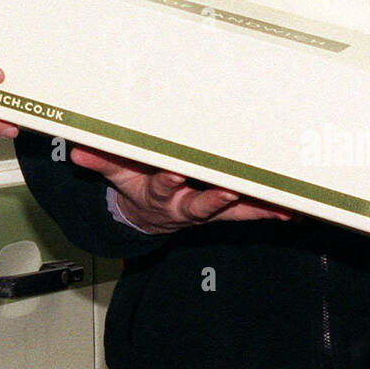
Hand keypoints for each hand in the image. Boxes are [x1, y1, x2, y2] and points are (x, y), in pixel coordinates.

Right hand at [70, 144, 295, 233]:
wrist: (149, 218)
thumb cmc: (137, 185)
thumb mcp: (117, 173)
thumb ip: (100, 161)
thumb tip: (77, 151)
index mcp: (159, 194)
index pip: (162, 186)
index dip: (167, 181)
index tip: (173, 173)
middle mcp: (185, 206)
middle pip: (202, 204)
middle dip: (216, 198)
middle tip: (231, 190)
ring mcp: (208, 211)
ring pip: (233, 211)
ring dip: (255, 208)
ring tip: (278, 205)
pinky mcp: (225, 211)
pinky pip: (250, 211)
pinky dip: (269, 209)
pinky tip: (292, 207)